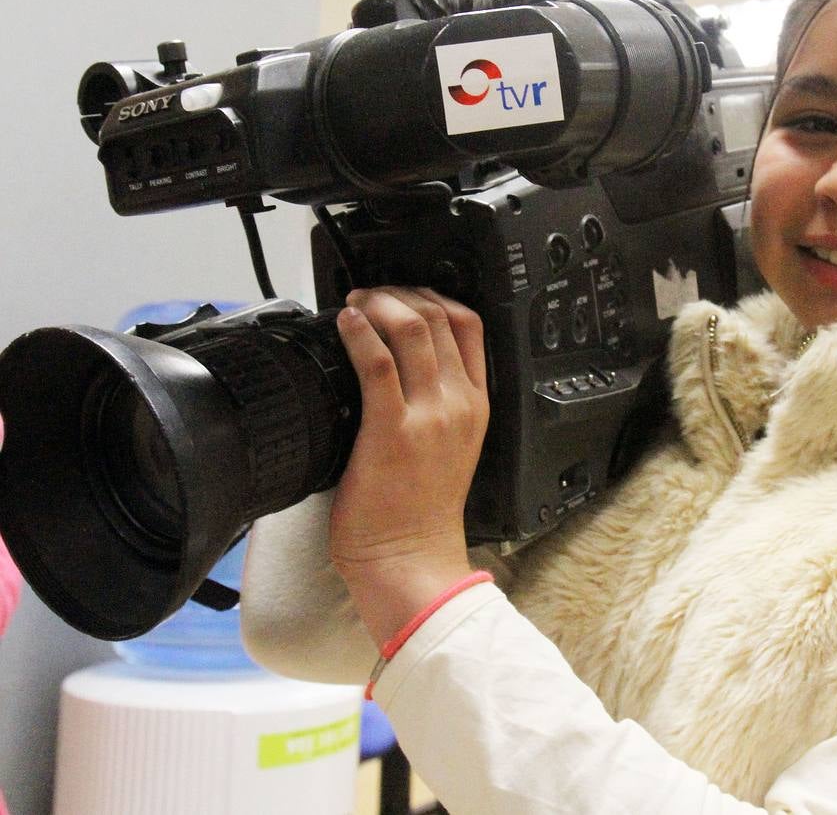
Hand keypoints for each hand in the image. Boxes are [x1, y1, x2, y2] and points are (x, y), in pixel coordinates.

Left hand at [329, 287, 488, 647]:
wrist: (409, 559)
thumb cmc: (418, 513)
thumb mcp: (448, 448)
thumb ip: (435, 405)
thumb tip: (398, 365)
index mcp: (476, 406)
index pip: (470, 325)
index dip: (435, 295)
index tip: (405, 293)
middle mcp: (458, 404)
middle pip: (439, 316)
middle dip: (400, 292)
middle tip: (371, 293)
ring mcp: (429, 415)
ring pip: (412, 328)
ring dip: (378, 304)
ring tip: (355, 302)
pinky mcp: (393, 429)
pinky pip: (377, 362)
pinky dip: (358, 332)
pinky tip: (344, 325)